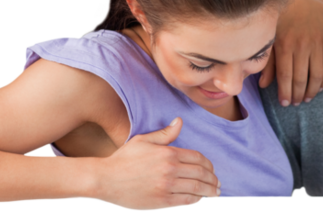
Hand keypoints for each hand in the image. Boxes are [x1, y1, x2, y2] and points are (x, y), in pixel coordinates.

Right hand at [92, 118, 219, 210]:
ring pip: (197, 188)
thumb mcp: (143, 141)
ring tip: (214, 193)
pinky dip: (197, 200)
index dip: (209, 165)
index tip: (211, 170)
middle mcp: (170, 169)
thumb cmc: (123, 159)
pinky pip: (186, 200)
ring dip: (209, 191)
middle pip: (202, 173)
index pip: (198, 158)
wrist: (104, 180)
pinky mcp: (162, 201)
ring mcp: (167, 186)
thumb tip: (180, 121)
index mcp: (168, 153)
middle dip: (213, 179)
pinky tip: (199, 199)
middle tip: (217, 184)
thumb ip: (165, 134)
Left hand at [258, 0, 322, 105]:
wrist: (307, 5)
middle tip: (295, 103)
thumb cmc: (285, 24)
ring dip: (312, 92)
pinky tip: (319, 88)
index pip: (285, 75)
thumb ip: (268, 62)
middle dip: (298, 95)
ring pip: (316, 76)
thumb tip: (263, 85)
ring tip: (307, 98)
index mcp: (284, 44)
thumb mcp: (272, 39)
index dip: (285, 92)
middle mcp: (301, 44)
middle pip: (301, 78)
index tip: (284, 103)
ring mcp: (317, 44)